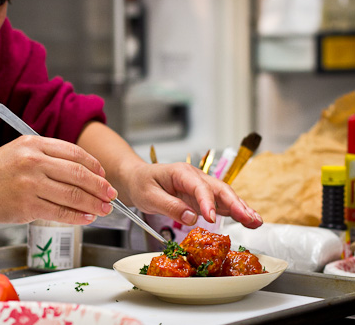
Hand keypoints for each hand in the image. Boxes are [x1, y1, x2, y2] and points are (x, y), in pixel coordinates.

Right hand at [0, 136, 116, 223]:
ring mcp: (29, 184)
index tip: (103, 175)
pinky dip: (77, 217)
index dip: (94, 166)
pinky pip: (59, 212)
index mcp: (34, 143)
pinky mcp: (26, 206)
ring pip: (72, 195)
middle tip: (111, 194)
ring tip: (103, 209)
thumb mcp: (21, 151)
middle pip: (78, 174)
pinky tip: (86, 218)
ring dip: (93, 204)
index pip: (74, 153)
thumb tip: (84, 172)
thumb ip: (49, 156)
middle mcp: (33, 161)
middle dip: (100, 186)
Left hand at [124, 162, 262, 228]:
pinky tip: (248, 220)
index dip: (207, 202)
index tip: (211, 218)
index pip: (199, 187)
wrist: (137, 179)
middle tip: (249, 219)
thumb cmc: (141, 183)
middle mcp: (195, 178)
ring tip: (256, 221)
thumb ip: (169, 206)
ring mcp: (201, 187)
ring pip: (225, 196)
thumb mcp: (148, 196)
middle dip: (236, 204)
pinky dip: (234, 212)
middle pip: (219, 189)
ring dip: (241, 208)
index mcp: (181, 173)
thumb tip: (191, 218)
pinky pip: (220, 204)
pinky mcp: (202, 197)